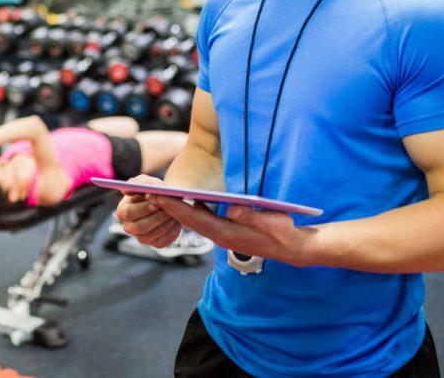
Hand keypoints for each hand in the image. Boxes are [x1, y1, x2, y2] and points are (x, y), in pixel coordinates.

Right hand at [114, 174, 182, 248]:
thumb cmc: (153, 189)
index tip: (156, 204)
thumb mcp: (146, 181)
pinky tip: (177, 220)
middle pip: (140, 227)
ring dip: (166, 223)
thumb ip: (137, 183)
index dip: (142, 209)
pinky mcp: (155, 243)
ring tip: (175, 213)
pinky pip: (164, 241)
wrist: (167, 199)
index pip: (128, 213)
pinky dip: (173, 231)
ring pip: (154, 234)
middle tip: (169, 210)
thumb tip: (124, 190)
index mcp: (122, 211)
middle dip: (156, 218)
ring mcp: (142, 237)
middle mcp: (129, 227)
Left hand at [147, 197, 317, 266]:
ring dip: (178, 209)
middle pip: (189, 220)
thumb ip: (252, 216)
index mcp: (228, 233)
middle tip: (150, 193)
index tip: (159, 197)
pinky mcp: (227, 232)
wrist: (293, 249)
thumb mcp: (272, 222)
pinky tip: (186, 200)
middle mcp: (221, 236)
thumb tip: (233, 208)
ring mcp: (223, 235)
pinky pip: (204, 220)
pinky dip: (192, 210)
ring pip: (195, 221)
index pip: (196, 219)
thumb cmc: (283, 233)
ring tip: (162, 194)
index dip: (176, 208)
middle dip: (169, 207)